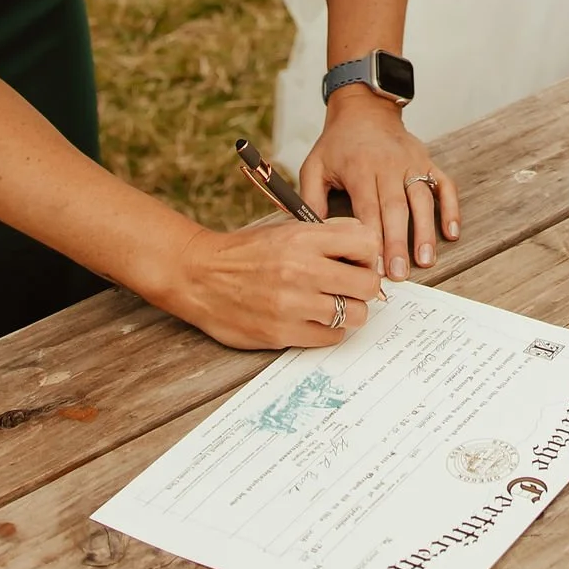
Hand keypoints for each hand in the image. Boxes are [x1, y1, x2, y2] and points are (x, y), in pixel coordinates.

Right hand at [164, 212, 384, 348]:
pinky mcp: (282, 333)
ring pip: (354, 315)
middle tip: (352, 287)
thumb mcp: (286, 230)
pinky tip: (316, 320)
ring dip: (350, 312)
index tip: (359, 261)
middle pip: (367, 284)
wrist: (200, 275)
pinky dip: (329, 331)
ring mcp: (292, 304)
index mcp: (304, 238)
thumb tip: (367, 250)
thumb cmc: (246, 252)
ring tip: (333, 305)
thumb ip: (326, 236)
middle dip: (365, 287)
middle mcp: (301, 270)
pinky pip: (330, 338)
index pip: (366, 243)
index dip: (368, 254)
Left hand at [299, 89, 460, 281]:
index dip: (371, 239)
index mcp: (359, 168)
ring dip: (425, 231)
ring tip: (425, 260)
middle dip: (398, 243)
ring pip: (422, 199)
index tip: (373, 267)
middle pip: (396, 208)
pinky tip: (452, 233)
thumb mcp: (314, 166)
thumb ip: (311, 200)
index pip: (368, 208)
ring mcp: (411, 162)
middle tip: (399, 274)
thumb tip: (312, 236)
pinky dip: (451, 208)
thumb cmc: (338, 143)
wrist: (364, 108)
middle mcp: (388, 165)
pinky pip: (444, 185)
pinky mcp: (427, 161)